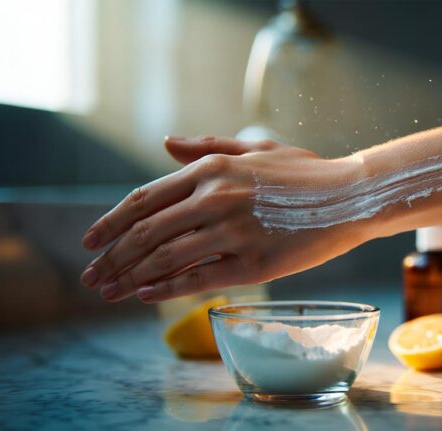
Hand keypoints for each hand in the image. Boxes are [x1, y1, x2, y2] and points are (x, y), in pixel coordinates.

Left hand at [80, 136, 370, 302]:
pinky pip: (198, 278)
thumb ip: (207, 146)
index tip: (89, 241)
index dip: (110, 222)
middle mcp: (215, 198)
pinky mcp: (254, 264)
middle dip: (110, 257)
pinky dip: (166, 288)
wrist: (352, 197)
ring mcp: (233, 232)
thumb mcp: (256, 148)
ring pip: (165, 258)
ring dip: (128, 277)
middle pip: (145, 233)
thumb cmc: (306, 173)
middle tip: (90, 276)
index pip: (144, 199)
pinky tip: (144, 295)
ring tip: (108, 292)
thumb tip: (165, 143)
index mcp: (212, 169)